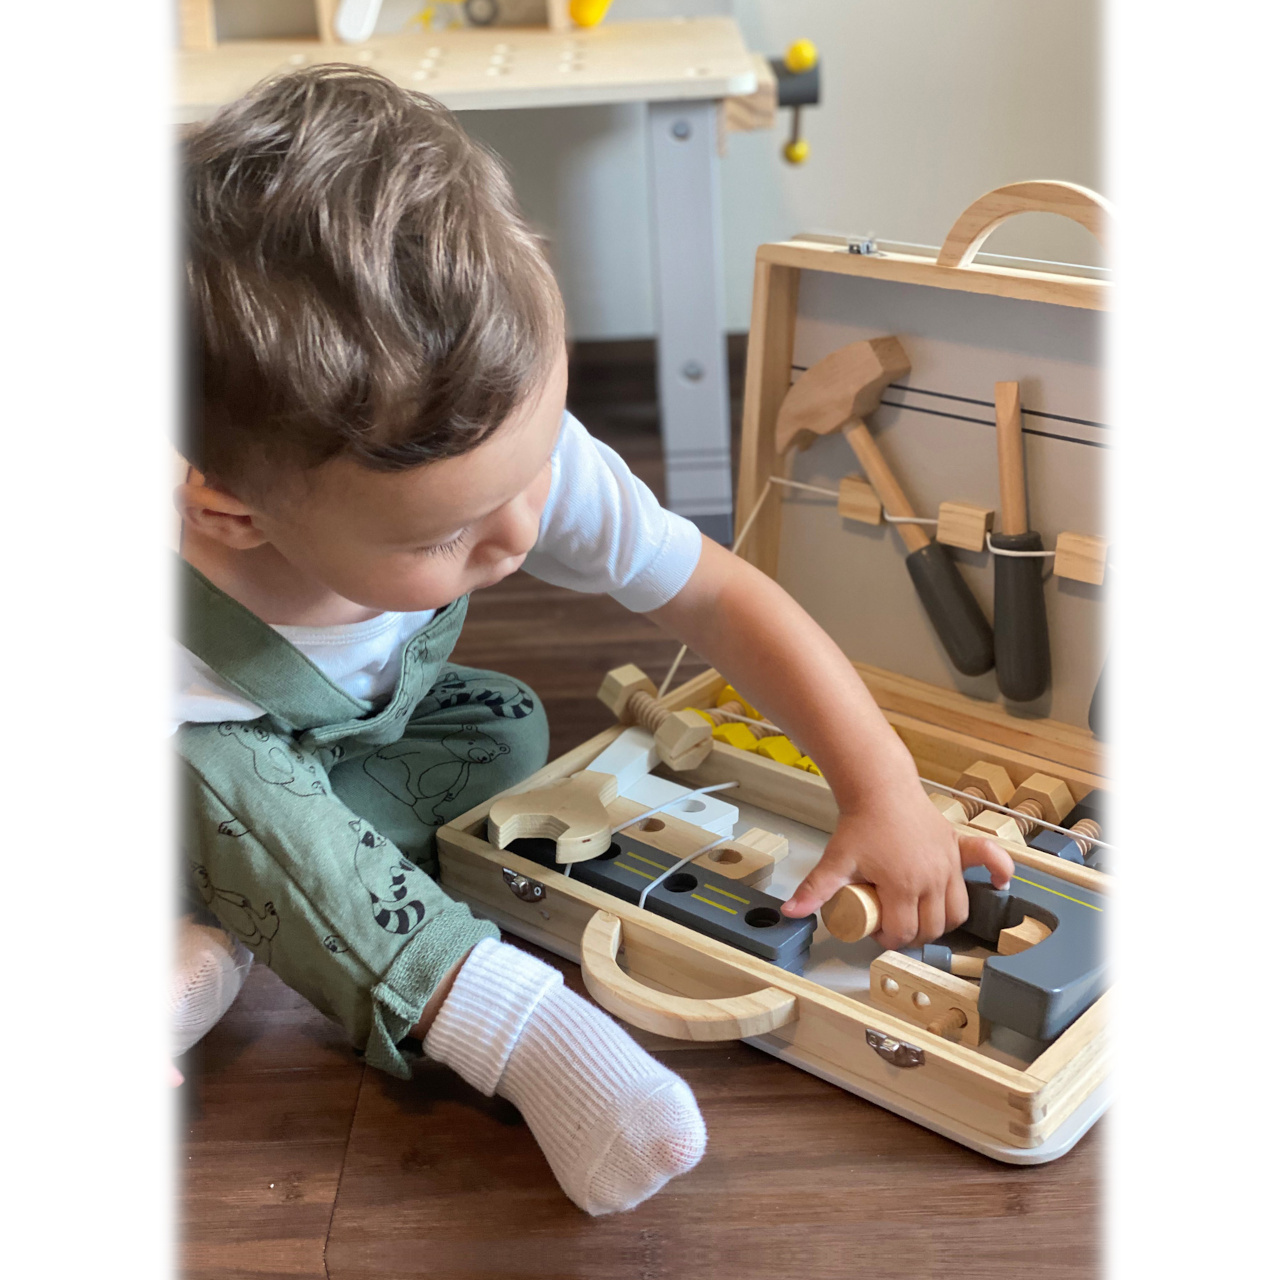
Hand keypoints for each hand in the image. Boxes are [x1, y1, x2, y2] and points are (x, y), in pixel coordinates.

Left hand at [779, 788, 1014, 948]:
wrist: (879, 787)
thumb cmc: (860, 823)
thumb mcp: (836, 860)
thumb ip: (815, 890)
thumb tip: (792, 912)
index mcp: (903, 885)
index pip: (903, 932)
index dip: (888, 939)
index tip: (877, 932)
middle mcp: (932, 878)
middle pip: (931, 928)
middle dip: (912, 935)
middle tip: (893, 925)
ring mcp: (949, 864)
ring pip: (957, 912)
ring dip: (941, 922)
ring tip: (920, 916)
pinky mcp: (959, 848)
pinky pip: (990, 862)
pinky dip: (998, 873)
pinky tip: (1000, 885)